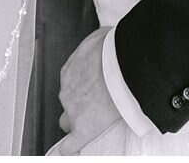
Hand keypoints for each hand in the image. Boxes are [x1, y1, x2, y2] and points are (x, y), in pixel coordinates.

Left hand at [56, 28, 120, 153]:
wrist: (123, 64)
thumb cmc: (116, 49)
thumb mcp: (103, 37)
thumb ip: (99, 45)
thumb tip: (107, 41)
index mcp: (71, 70)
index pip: (70, 84)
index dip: (80, 88)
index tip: (88, 89)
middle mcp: (67, 90)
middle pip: (67, 102)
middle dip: (77, 104)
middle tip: (92, 103)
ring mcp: (73, 110)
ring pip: (69, 120)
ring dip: (79, 119)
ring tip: (92, 121)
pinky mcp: (84, 127)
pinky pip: (71, 143)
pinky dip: (68, 148)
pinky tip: (66, 151)